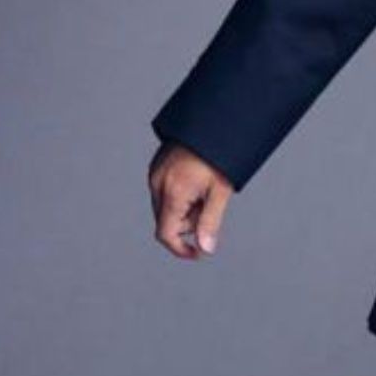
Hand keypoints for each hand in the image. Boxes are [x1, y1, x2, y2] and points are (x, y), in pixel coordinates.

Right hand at [147, 140, 233, 258]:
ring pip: (166, 206)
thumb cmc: (219, 156)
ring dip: (185, 208)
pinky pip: (165, 190)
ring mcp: (155, 174)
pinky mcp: (157, 166)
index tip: (197, 253)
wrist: (213, 122)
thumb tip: (206, 248)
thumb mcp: (220, 191)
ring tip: (206, 188)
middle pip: (167, 221)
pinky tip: (198, 180)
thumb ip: (211, 221)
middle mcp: (157, 184)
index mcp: (172, 192)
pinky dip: (181, 195)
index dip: (180, 248)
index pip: (165, 234)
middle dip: (188, 223)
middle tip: (210, 204)